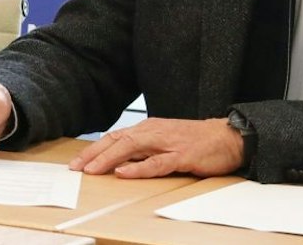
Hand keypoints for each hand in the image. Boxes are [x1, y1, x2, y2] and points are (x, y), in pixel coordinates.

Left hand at [68, 117, 245, 178]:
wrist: (227, 136)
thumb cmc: (195, 140)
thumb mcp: (164, 141)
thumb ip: (144, 149)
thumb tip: (120, 161)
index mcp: (147, 128)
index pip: (114, 137)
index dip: (94, 149)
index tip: (77, 161)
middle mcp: (153, 132)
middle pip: (116, 141)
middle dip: (93, 154)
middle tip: (75, 167)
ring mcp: (166, 143)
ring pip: (131, 148)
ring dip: (108, 159)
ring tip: (91, 169)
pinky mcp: (181, 156)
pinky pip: (156, 163)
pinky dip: (138, 168)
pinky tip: (123, 173)